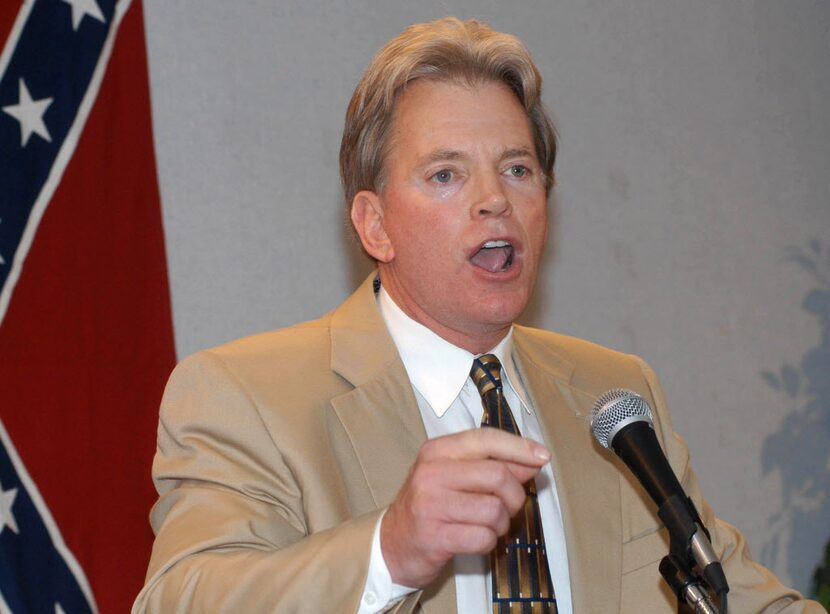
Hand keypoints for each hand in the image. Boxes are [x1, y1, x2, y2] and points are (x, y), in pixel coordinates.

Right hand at [380, 428, 550, 587]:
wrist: (392, 543)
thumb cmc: (431, 505)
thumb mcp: (455, 475)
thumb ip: (492, 465)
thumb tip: (533, 459)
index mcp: (437, 451)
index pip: (485, 439)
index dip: (519, 447)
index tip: (543, 456)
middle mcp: (431, 473)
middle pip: (497, 476)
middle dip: (514, 495)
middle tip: (508, 506)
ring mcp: (431, 504)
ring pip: (494, 510)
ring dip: (501, 523)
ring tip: (487, 525)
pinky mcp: (435, 536)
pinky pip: (484, 537)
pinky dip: (489, 541)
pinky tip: (475, 539)